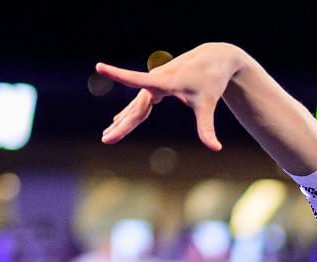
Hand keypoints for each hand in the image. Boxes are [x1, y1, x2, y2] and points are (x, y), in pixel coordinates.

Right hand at [95, 43, 240, 150]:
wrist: (215, 58)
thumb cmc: (211, 80)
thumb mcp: (208, 105)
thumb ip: (207, 128)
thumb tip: (216, 148)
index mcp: (164, 82)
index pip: (136, 79)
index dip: (118, 75)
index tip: (99, 66)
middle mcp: (155, 81)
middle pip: (135, 108)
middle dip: (121, 126)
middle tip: (106, 140)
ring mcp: (155, 84)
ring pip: (136, 107)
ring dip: (122, 122)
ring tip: (107, 135)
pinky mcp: (158, 87)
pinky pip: (141, 104)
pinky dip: (130, 114)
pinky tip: (118, 120)